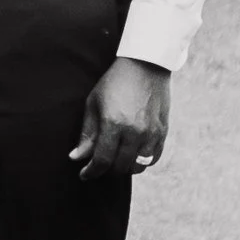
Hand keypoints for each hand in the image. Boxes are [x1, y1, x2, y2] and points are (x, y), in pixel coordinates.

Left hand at [70, 57, 169, 182]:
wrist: (145, 65)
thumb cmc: (115, 82)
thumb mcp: (94, 104)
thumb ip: (87, 134)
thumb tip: (76, 158)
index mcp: (114, 123)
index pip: (101, 160)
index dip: (91, 172)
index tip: (84, 174)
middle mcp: (134, 131)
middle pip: (119, 167)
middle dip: (105, 171)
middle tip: (98, 165)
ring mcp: (151, 133)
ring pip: (137, 167)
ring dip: (124, 168)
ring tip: (115, 160)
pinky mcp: (162, 132)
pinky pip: (152, 159)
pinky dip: (141, 163)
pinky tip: (132, 156)